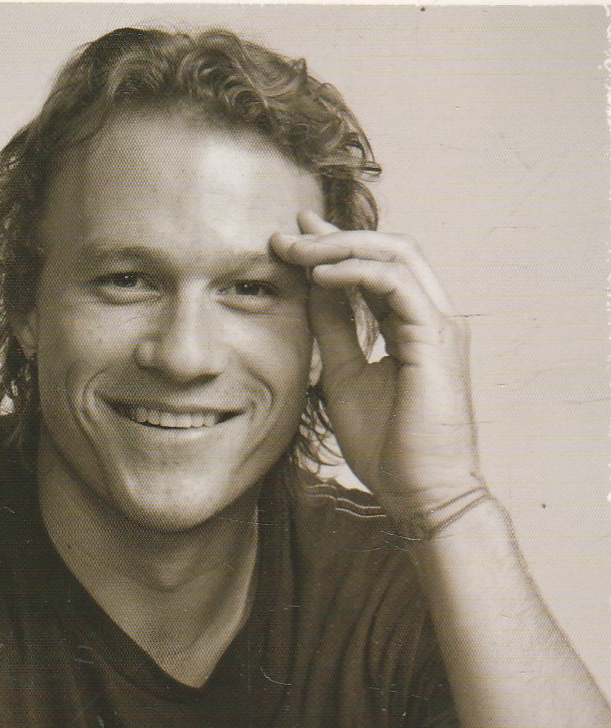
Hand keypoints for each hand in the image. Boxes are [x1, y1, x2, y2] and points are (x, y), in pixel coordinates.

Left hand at [271, 211, 482, 523]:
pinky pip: (395, 285)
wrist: (419, 493)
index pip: (376, 266)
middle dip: (335, 236)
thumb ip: (333, 328)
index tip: (291, 236)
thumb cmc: (387, 444)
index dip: (334, 245)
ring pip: (397, 255)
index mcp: (412, 324)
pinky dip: (355, 273)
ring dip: (341, 246)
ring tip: (297, 252)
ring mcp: (439, 325)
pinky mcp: (435, 340)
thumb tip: (311, 286)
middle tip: (287, 235)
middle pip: (390, 248)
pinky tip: (318, 277)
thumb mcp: (343, 373)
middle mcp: (432, 316)